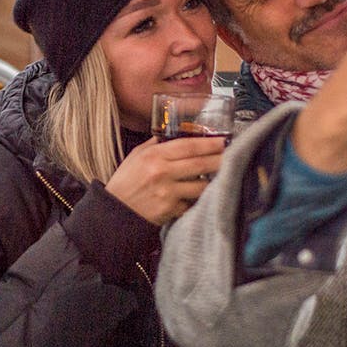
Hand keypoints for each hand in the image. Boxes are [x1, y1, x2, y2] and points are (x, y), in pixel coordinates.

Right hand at [104, 136, 225, 224]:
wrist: (115, 212)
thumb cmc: (125, 183)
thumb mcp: (136, 156)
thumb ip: (156, 145)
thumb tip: (177, 135)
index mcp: (153, 156)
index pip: (188, 146)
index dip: (208, 143)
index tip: (222, 141)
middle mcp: (161, 173)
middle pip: (199, 164)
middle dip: (219, 159)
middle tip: (231, 155)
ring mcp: (167, 193)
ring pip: (201, 185)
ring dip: (212, 181)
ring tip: (219, 175)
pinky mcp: (171, 210)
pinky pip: (192, 202)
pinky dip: (197, 199)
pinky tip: (201, 195)